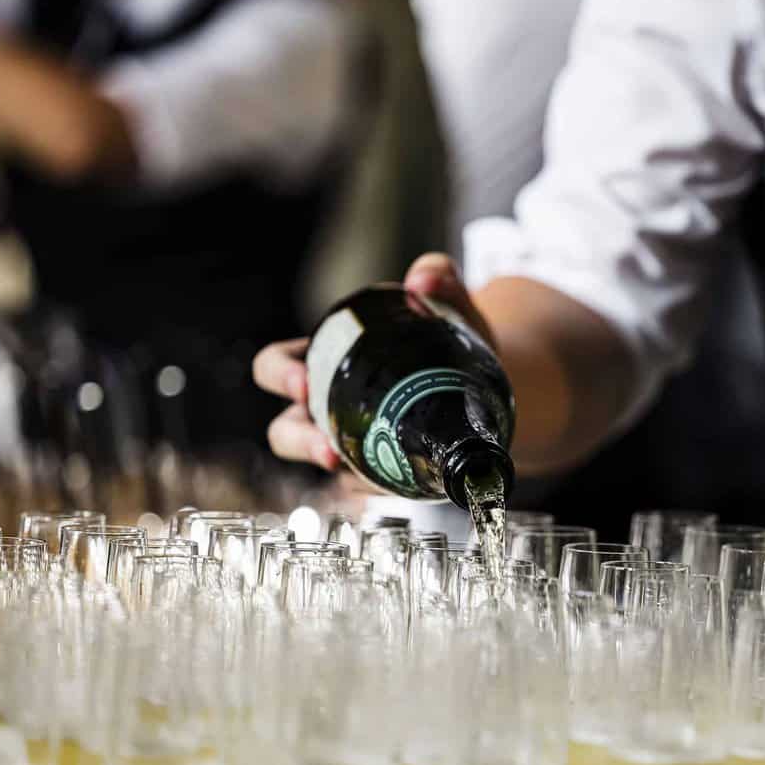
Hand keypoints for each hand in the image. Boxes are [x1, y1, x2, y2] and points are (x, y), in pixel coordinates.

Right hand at [252, 252, 492, 471]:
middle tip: (327, 445)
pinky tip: (397, 483)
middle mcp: (326, 404)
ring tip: (354, 472)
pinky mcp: (380, 469)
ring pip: (320, 461)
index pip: (275, 366)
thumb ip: (437, 279)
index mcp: (325, 359)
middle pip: (284, 429)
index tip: (303, 381)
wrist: (489, 379)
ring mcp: (351, 440)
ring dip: (333, 469)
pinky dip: (376, 486)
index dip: (280, 374)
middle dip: (299, 439)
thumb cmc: (447, 337)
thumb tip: (424, 279)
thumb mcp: (445, 305)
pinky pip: (365, 486)